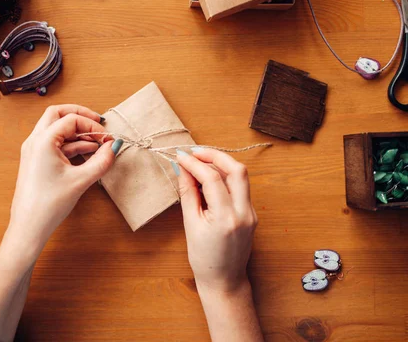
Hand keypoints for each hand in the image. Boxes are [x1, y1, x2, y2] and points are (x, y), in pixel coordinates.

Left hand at [6, 105, 117, 256]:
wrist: (29, 227)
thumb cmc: (48, 204)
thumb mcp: (81, 180)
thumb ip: (101, 161)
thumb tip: (114, 147)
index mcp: (42, 141)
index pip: (70, 119)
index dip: (91, 125)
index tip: (107, 137)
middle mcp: (34, 141)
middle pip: (57, 114)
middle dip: (80, 117)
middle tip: (98, 124)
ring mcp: (33, 151)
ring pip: (56, 129)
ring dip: (77, 133)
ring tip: (98, 145)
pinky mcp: (36, 161)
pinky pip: (55, 144)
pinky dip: (71, 145)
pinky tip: (88, 154)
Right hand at [175, 148, 256, 294]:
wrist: (224, 280)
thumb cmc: (204, 258)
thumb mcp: (190, 224)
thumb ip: (188, 193)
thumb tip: (182, 169)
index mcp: (226, 218)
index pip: (212, 178)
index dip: (194, 163)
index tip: (180, 156)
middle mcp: (244, 213)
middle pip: (236, 170)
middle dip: (215, 155)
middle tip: (194, 152)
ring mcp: (252, 213)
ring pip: (241, 176)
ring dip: (221, 164)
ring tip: (199, 163)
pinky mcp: (252, 214)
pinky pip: (240, 188)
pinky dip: (225, 178)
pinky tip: (208, 179)